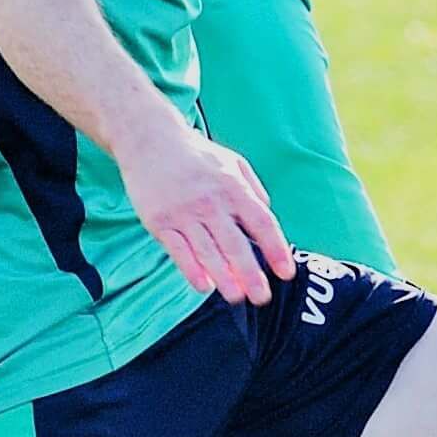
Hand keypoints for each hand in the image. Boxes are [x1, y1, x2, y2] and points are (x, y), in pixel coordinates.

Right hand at [116, 118, 296, 304]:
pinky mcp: (159, 221)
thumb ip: (253, 189)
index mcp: (233, 187)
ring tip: (237, 297)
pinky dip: (191, 270)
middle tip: (262, 297)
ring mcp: (184, 212)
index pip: (262, 223)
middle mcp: (211, 201)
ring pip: (207, 252)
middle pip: (235, 244)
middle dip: (251, 274)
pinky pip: (178, 251)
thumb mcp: (232, 162)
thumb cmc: (196, 155)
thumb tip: (268, 214)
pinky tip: (204, 286)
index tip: (286, 272)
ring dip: (224, 278)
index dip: (276, 250)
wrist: (149, 139)